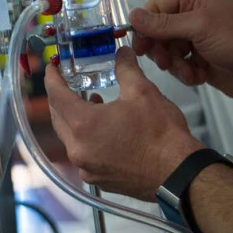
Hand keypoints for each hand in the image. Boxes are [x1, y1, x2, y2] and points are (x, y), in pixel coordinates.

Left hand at [46, 47, 203, 201]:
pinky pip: (84, 155)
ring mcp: (87, 168)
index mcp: (83, 125)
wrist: (180, 174)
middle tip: (68, 83)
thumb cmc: (162, 135)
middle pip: (58, 118)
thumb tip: (123, 52)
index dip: (52, 78)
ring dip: (74, 119)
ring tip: (91, 102)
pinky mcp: (99, 180)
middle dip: (60, 99)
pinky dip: (86, 139)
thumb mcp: (143, 92)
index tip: (52, 68)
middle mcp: (78, 149)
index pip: (56, 95)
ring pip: (69, 138)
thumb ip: (126, 69)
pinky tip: (103, 129)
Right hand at [129, 0, 232, 105]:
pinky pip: (177, 64)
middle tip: (163, 61)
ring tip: (188, 71)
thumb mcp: (198, 27)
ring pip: (166, 50)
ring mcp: (195, 38)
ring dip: (174, 63)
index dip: (145, 25)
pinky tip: (199, 77)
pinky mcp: (198, 59)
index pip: (156, 6)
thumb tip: (132, 15)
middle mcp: (192, 15)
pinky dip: (185, 73)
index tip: (139, 45)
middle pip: (157, 30)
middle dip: (160, 48)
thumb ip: (163, 23)